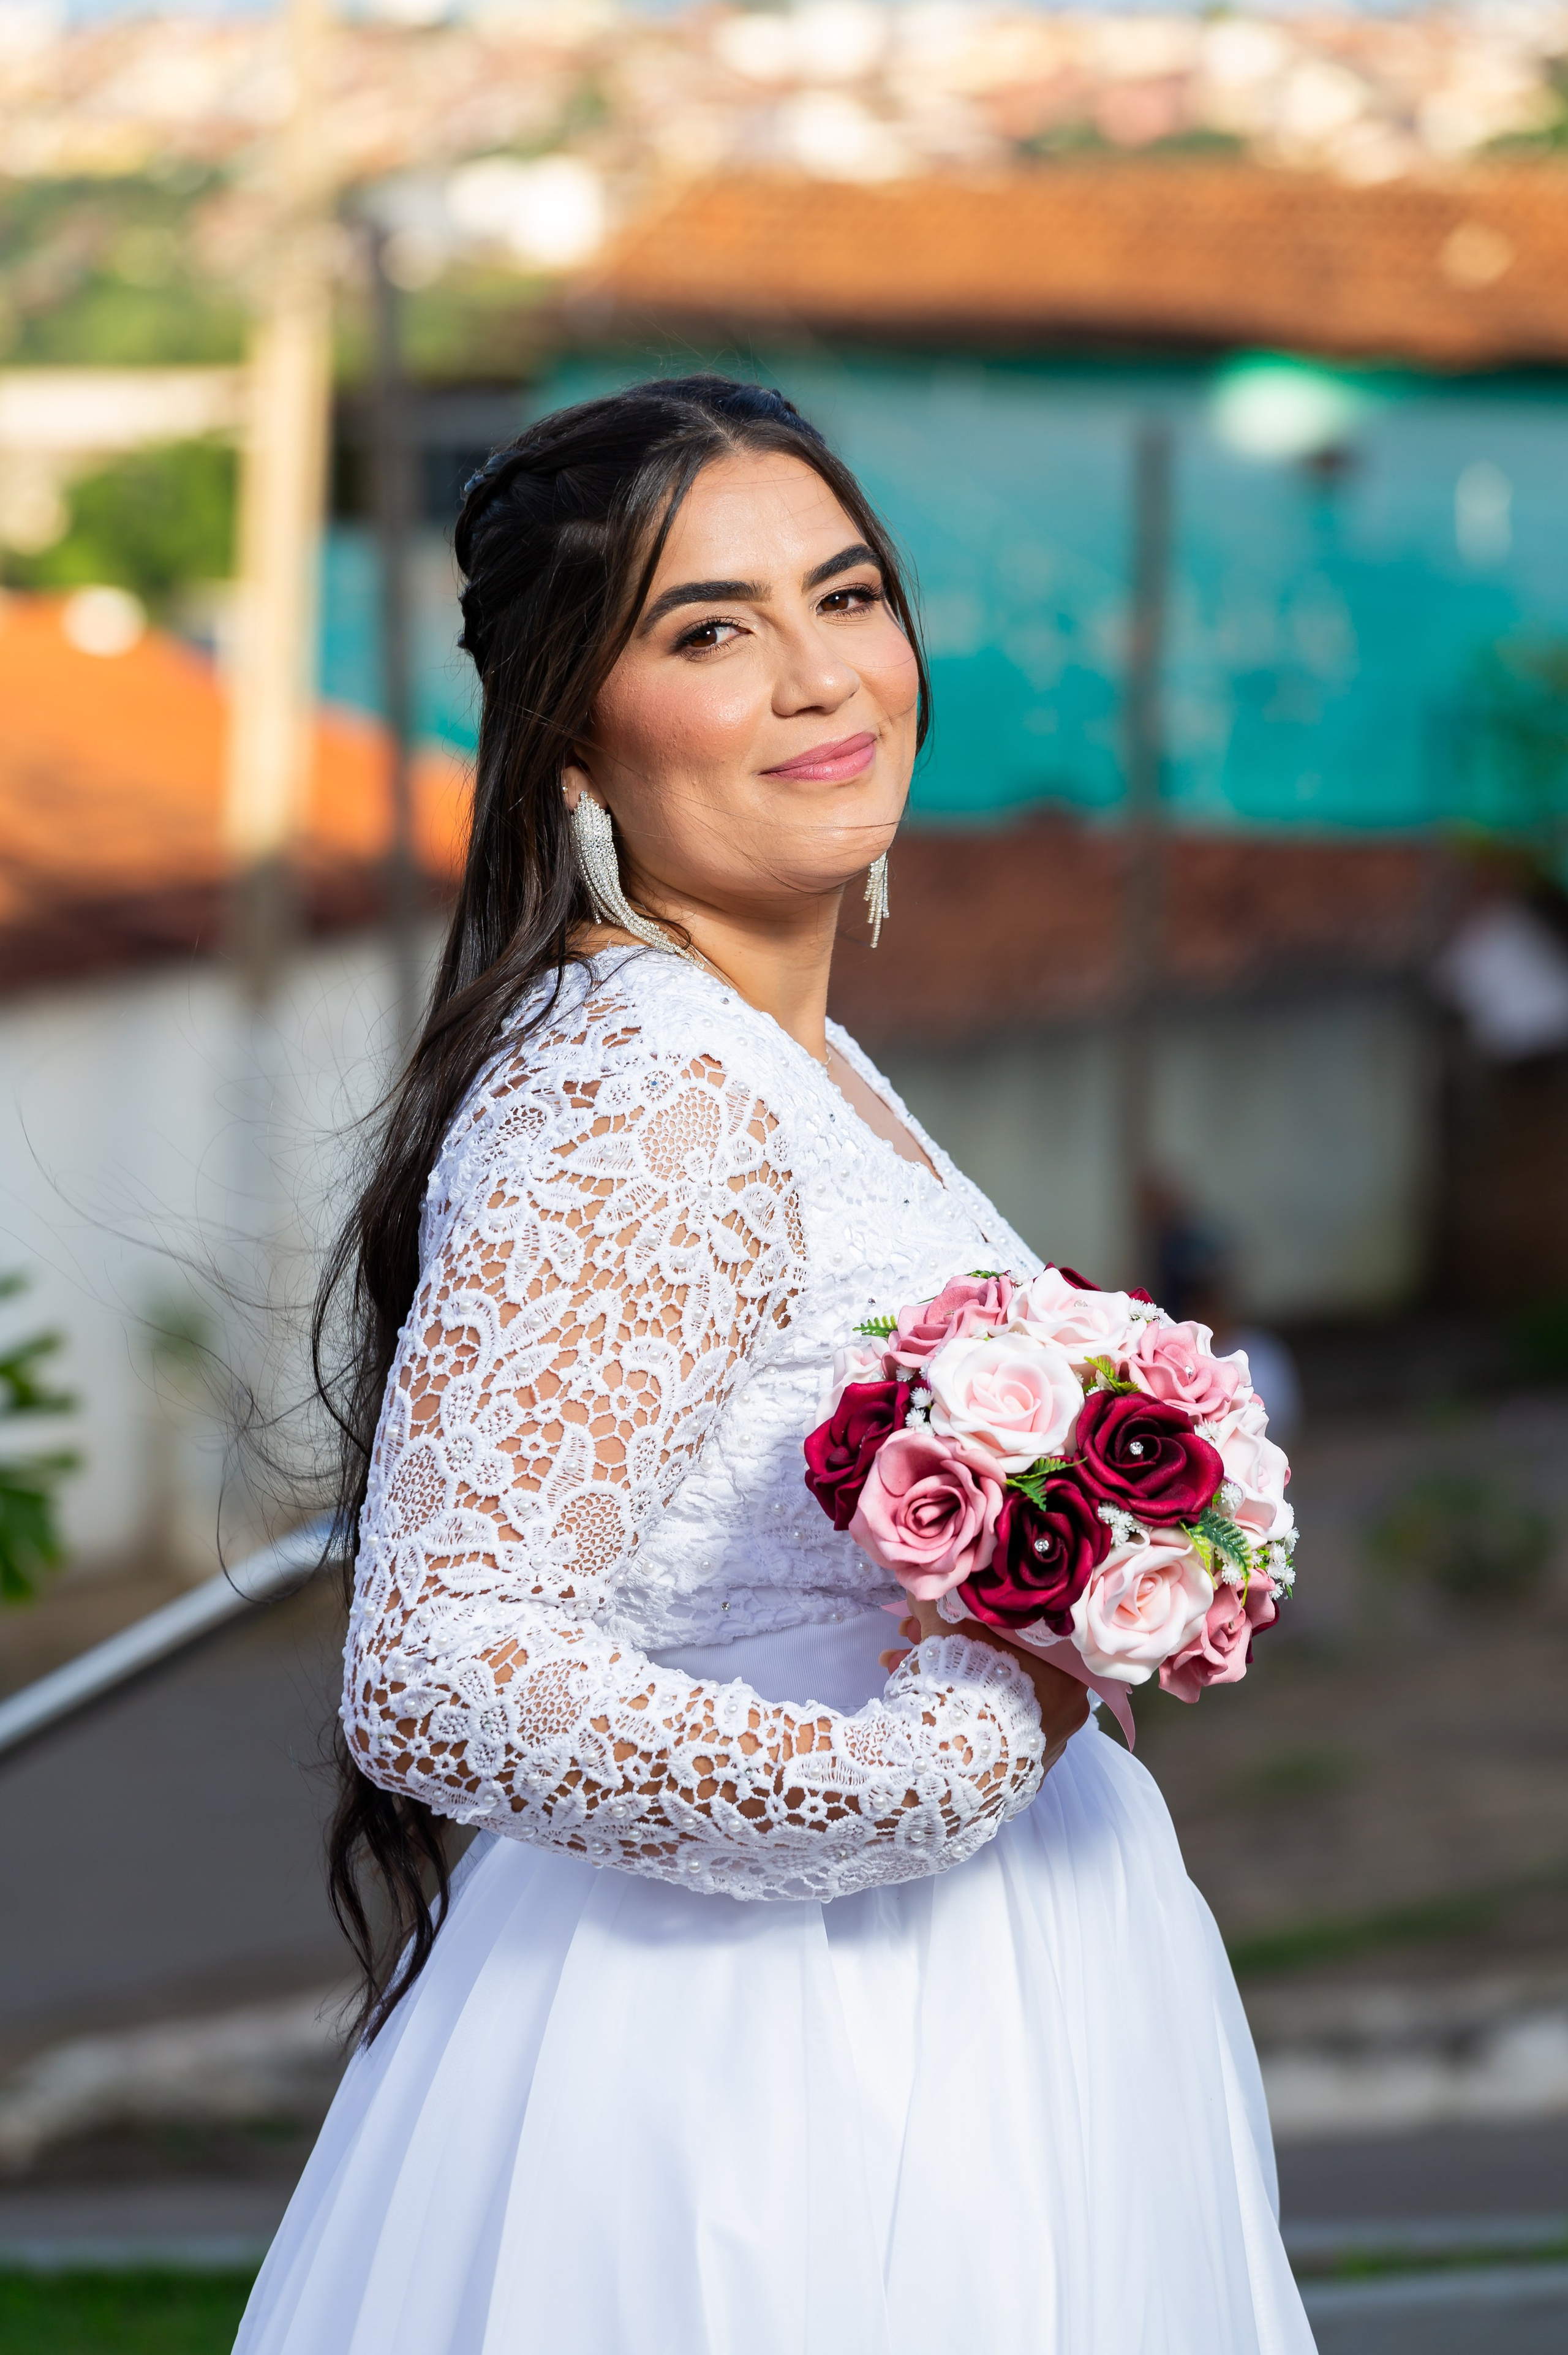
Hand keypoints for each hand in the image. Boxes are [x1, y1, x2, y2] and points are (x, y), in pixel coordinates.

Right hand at [880, 1602, 1091, 1772]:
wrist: (939, 1779)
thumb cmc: (958, 1698)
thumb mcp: (946, 1633)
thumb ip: (940, 1601)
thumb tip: (924, 1578)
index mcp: (1066, 1676)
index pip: (1021, 1630)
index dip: (974, 1616)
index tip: (939, 1614)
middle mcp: (1063, 1714)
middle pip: (999, 1661)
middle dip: (947, 1644)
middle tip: (909, 1635)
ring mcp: (1040, 1748)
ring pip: (987, 1694)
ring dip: (940, 1674)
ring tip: (893, 1663)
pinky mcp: (1014, 1773)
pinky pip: (984, 1726)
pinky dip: (954, 1709)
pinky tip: (910, 1697)